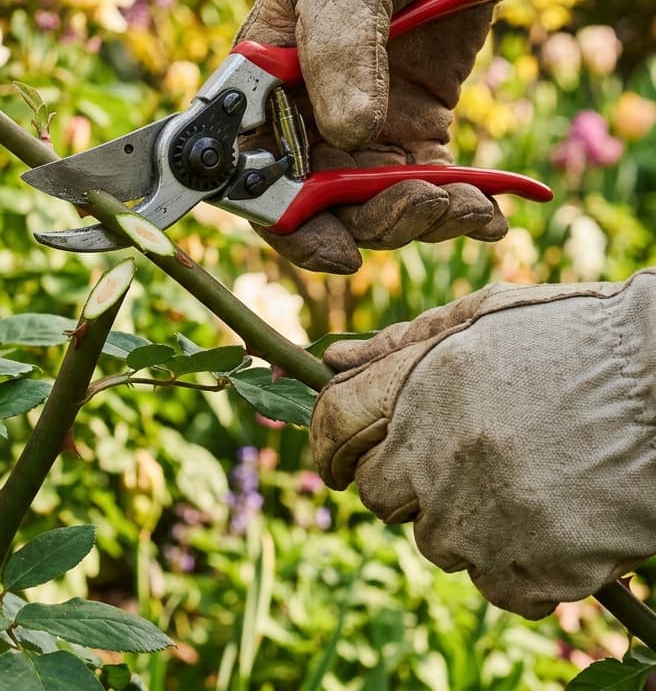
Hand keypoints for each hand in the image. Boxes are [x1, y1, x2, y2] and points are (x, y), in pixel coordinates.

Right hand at [238, 0, 560, 272]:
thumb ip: (339, 49)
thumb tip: (349, 133)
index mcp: (260, 92)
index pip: (251, 174)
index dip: (284, 222)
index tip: (335, 250)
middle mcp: (301, 125)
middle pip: (315, 209)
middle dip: (368, 225)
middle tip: (421, 208)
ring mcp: (357, 137)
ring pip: (373, 211)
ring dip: (416, 220)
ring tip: (464, 205)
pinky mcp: (412, 139)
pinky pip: (426, 192)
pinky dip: (457, 211)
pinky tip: (487, 212)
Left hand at [310, 271, 655, 617]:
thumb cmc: (576, 337)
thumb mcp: (482, 315)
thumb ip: (397, 344)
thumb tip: (330, 362)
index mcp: (421, 387)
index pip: (332, 424)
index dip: (326, 441)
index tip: (337, 458)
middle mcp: (441, 456)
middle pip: (379, 495)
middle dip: (403, 482)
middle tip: (452, 463)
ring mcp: (488, 518)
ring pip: (437, 543)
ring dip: (463, 522)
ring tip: (518, 483)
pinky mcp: (541, 568)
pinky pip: (498, 587)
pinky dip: (516, 566)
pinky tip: (549, 523)